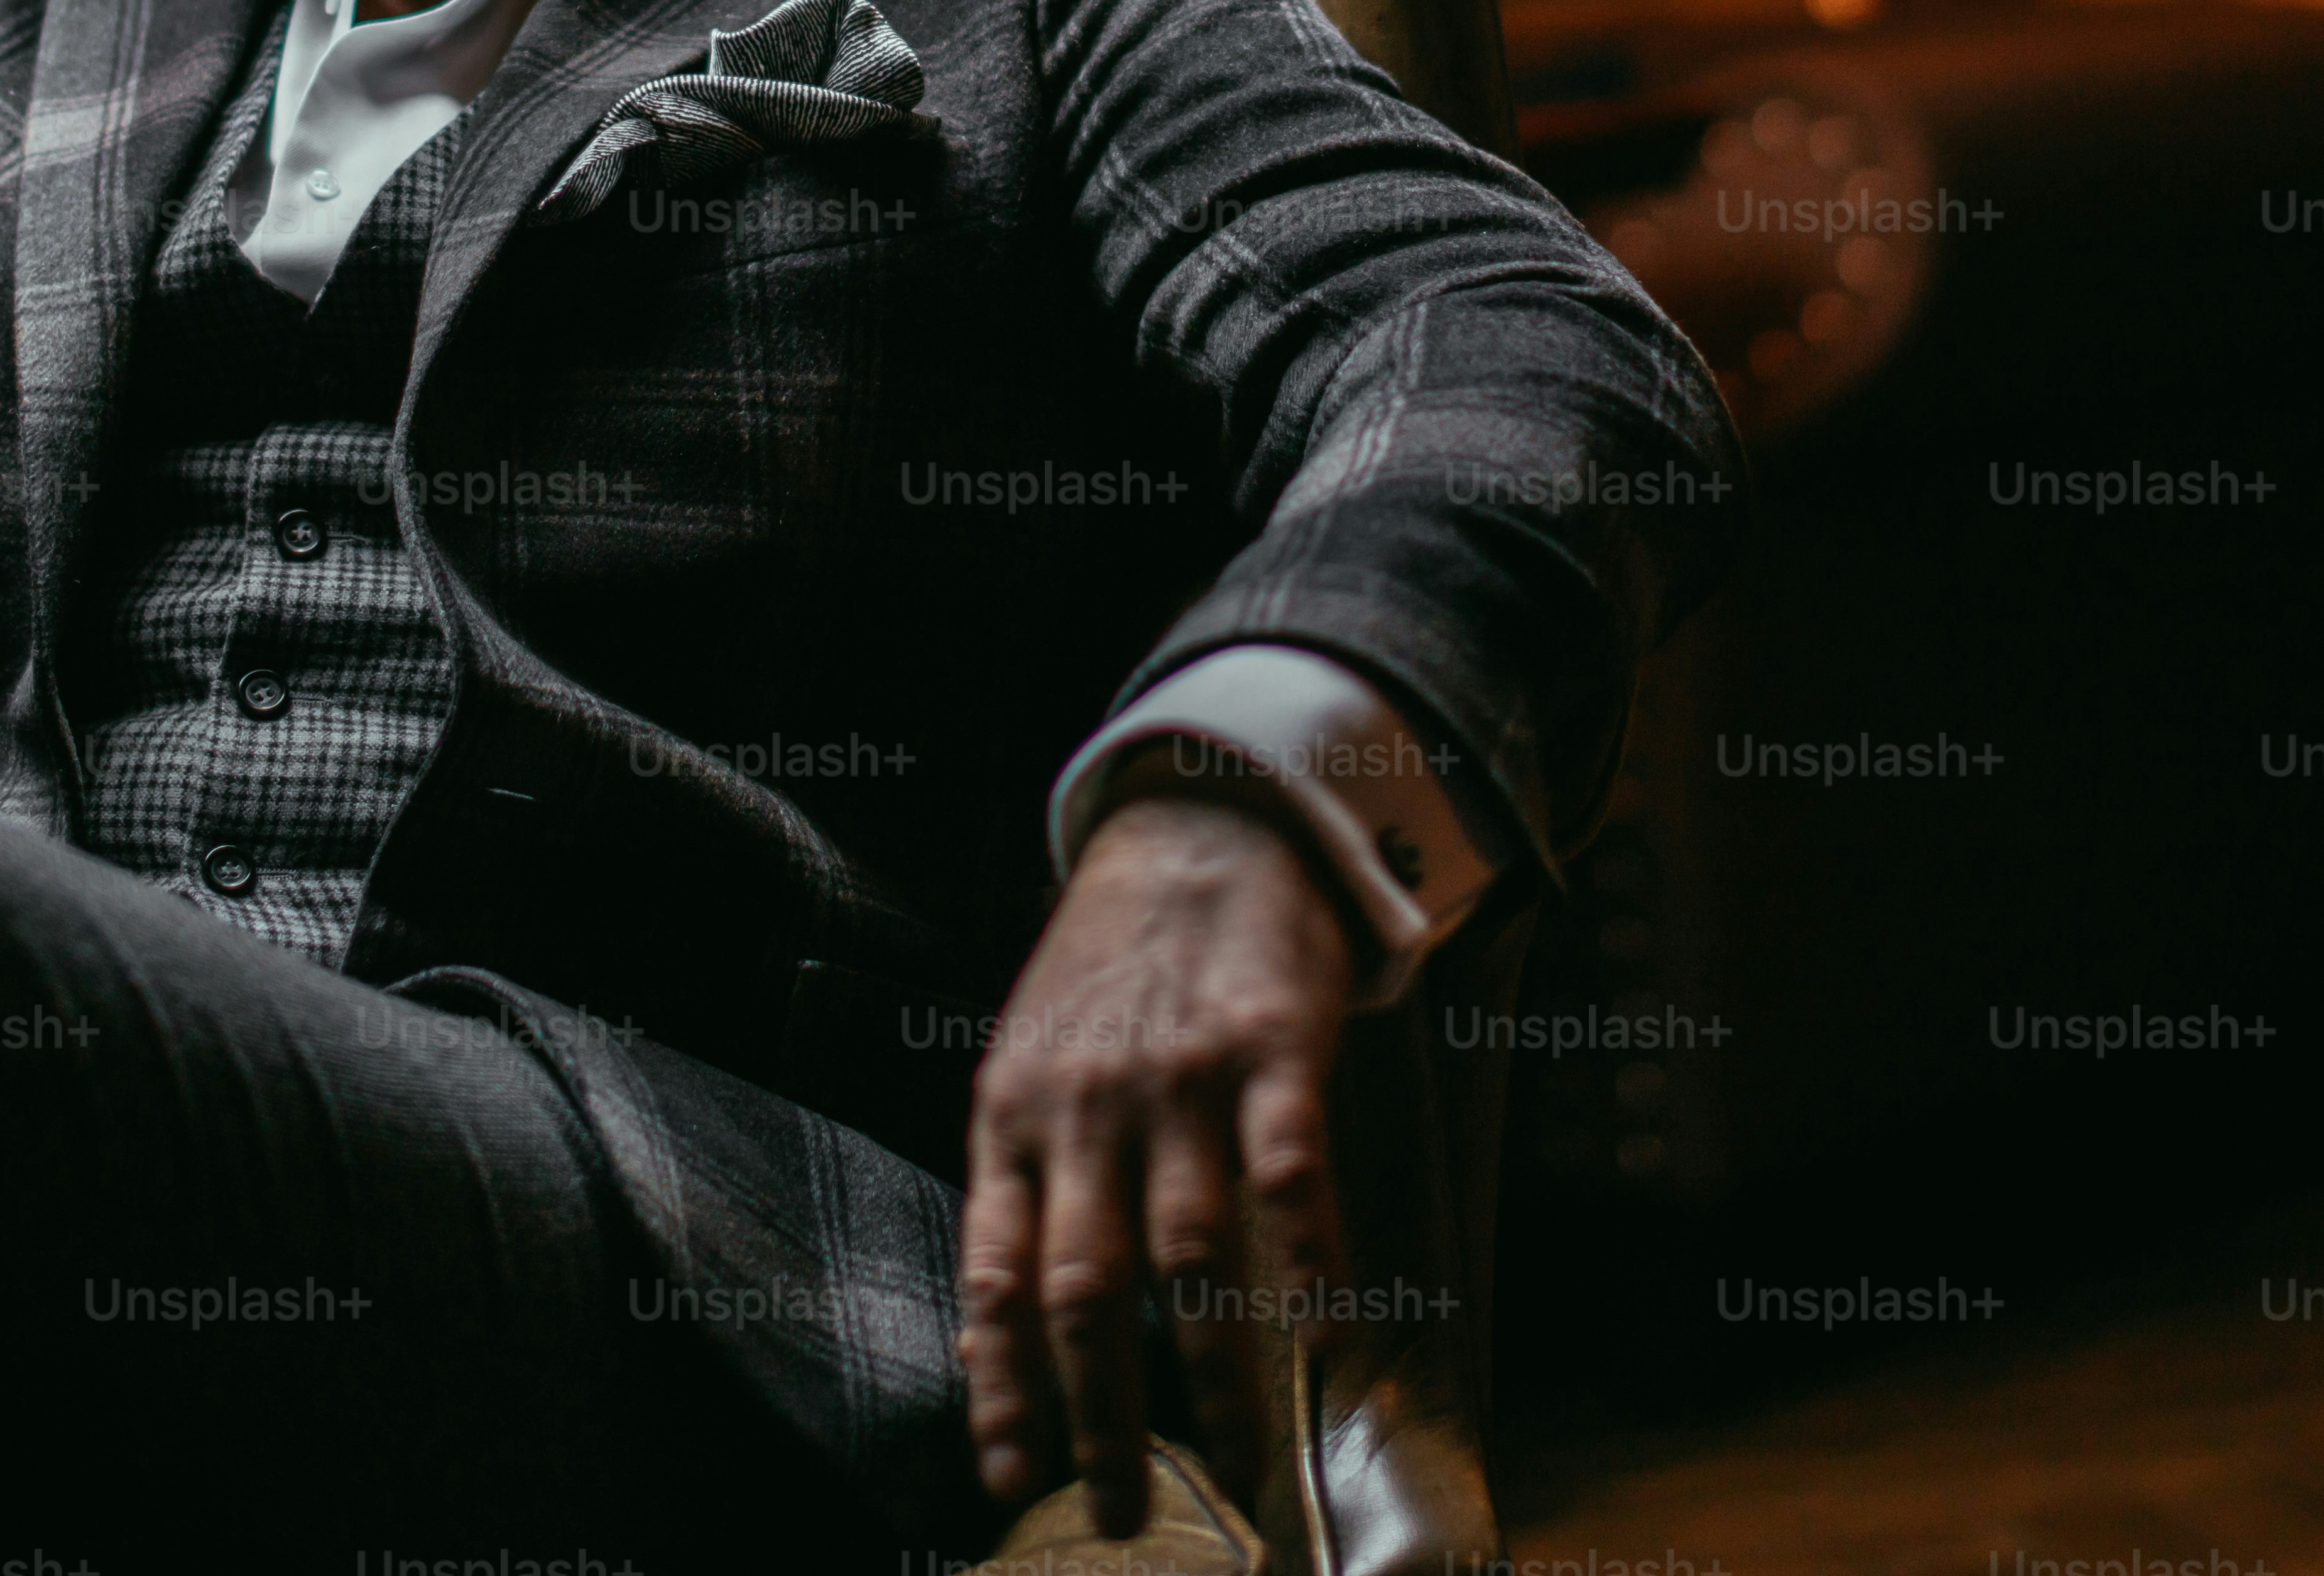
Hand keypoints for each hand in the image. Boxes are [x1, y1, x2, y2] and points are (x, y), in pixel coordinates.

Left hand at [955, 787, 1354, 1531]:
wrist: (1199, 817)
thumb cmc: (1112, 960)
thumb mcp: (1030, 1055)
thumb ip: (1025, 1173)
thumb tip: (1006, 1321)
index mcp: (1014, 1113)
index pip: (994, 1274)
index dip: (1000, 1385)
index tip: (1012, 1478)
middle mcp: (1087, 1106)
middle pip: (1088, 1291)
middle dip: (1102, 1417)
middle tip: (1123, 1508)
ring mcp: (1179, 1079)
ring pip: (1190, 1256)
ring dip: (1214, 1376)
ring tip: (1237, 1463)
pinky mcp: (1270, 1048)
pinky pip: (1289, 1176)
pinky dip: (1311, 1262)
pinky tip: (1329, 1334)